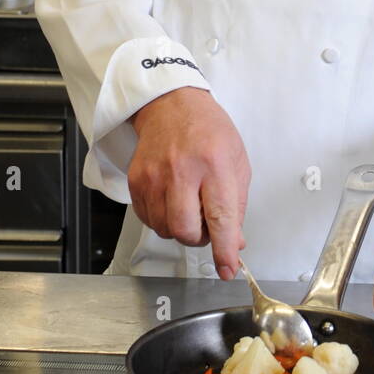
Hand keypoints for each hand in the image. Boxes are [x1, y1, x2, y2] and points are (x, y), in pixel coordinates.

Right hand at [128, 86, 249, 278]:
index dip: (224, 248)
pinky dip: (163, 219)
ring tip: (189, 203)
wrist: (171, 105)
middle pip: (186, 230)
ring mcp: (155, 176)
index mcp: (214, 163)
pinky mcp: (136, 181)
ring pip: (165, 229)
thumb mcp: (237, 161)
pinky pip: (148, 219)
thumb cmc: (207, 130)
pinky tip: (172, 199)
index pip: (220, 216)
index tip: (227, 267)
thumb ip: (237, 205)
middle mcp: (181, 170)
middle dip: (199, 238)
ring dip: (180, 228)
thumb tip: (235, 241)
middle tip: (206, 223)